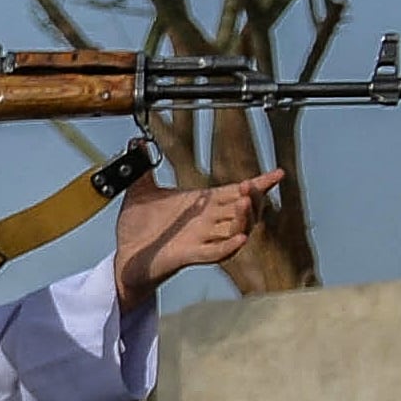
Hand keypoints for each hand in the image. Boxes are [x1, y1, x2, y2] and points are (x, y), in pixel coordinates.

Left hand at [112, 169, 281, 303]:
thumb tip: (138, 143)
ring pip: (236, 230)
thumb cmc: (138, 229)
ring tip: (243, 202)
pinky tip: (240, 238)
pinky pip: (215, 252)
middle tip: (249, 185)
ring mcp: (201, 239)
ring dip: (244, 218)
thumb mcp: (140, 192)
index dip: (260, 183)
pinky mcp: (189, 255)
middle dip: (253, 197)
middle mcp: (208, 223)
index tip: (278, 174)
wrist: (123, 257)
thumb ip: (143, 168)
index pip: (237, 192)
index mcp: (203, 205)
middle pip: (244, 210)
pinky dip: (228, 246)